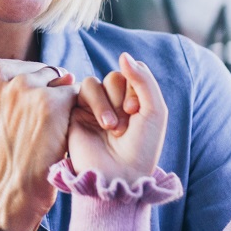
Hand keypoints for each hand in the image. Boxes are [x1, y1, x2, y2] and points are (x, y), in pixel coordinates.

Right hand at [0, 59, 77, 230]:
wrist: (5, 194)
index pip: (11, 67)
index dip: (20, 91)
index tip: (18, 114)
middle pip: (35, 71)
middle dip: (41, 93)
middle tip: (36, 125)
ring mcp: (25, 87)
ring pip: (56, 80)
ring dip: (58, 102)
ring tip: (48, 130)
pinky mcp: (52, 102)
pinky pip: (73, 94)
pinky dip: (73, 112)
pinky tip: (63, 132)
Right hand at [69, 53, 168, 185]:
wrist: (119, 175)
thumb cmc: (142, 148)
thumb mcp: (155, 111)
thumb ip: (143, 79)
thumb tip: (123, 55)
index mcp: (134, 102)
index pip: (133, 73)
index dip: (136, 87)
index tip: (138, 113)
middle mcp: (114, 104)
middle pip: (115, 77)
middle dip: (122, 97)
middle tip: (127, 123)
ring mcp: (94, 108)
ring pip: (97, 81)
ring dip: (108, 102)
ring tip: (113, 128)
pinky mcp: (76, 113)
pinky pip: (82, 90)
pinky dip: (96, 102)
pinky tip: (103, 125)